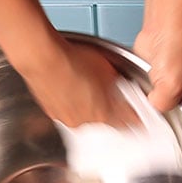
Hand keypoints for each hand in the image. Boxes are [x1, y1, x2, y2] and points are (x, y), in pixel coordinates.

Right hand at [15, 34, 139, 128]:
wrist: (42, 59)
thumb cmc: (72, 60)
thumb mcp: (107, 68)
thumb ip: (117, 84)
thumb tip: (120, 88)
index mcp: (104, 114)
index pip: (128, 123)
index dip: (135, 118)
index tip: (139, 118)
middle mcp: (85, 122)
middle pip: (104, 121)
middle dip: (109, 110)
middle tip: (108, 95)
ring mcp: (66, 118)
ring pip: (83, 116)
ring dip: (87, 106)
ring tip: (84, 87)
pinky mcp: (51, 112)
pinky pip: (66, 111)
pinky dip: (70, 103)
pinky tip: (69, 86)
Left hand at [133, 27, 181, 141]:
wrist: (163, 26)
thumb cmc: (178, 44)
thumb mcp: (172, 82)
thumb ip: (163, 104)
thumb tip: (154, 111)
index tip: (179, 159)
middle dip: (168, 127)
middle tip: (156, 134)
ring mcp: (179, 90)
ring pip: (166, 114)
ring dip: (156, 113)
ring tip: (149, 111)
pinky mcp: (163, 85)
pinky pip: (155, 102)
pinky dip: (148, 102)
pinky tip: (143, 100)